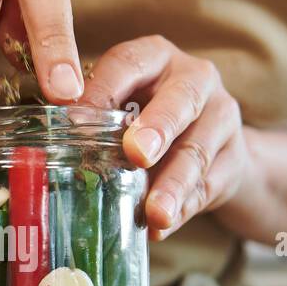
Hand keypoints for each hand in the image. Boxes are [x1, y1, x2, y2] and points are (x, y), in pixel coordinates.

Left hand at [80, 36, 249, 239]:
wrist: (213, 146)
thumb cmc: (147, 119)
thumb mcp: (123, 108)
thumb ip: (98, 121)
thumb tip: (52, 153)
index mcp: (155, 58)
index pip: (128, 63)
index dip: (102, 90)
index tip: (77, 121)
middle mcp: (195, 78)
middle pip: (180, 100)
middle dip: (158, 127)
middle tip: (137, 154)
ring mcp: (221, 117)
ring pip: (196, 151)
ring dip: (173, 185)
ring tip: (154, 214)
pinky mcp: (233, 159)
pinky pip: (206, 187)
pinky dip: (182, 210)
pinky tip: (162, 228)